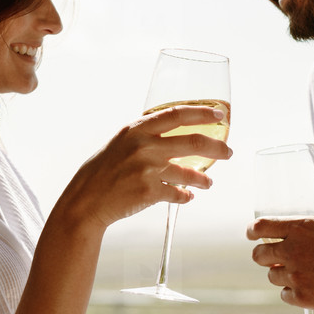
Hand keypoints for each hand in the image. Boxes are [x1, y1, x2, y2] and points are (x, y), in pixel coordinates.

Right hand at [55, 105, 231, 233]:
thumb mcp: (120, 143)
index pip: (176, 114)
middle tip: (228, 151)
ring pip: (189, 172)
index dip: (201, 112)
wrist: (86, 200)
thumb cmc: (101, 171)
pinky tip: (187, 197)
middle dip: (217, 147)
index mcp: (136, 129)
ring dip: (203, 179)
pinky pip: (177, 194)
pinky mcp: (150, 192)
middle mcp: (143, 146)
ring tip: (209, 182)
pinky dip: (185, 196)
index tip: (218, 113)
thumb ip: (143, 136)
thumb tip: (171, 132)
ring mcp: (148, 169)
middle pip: (192, 142)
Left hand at [247, 207, 313, 313]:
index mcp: (301, 228)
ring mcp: (296, 275)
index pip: (260, 227)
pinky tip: (308, 288)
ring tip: (302, 274)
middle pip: (259, 255)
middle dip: (265, 256)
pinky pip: (285, 295)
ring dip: (282, 274)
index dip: (253, 232)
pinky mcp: (303, 297)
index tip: (253, 235)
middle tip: (276, 258)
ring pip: (272, 276)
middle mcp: (293, 250)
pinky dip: (293, 292)